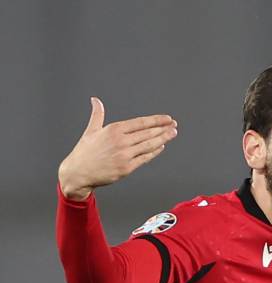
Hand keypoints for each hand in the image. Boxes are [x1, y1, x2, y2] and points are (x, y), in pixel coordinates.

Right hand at [58, 97, 177, 199]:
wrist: (78, 173)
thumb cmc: (84, 152)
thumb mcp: (91, 130)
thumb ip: (97, 114)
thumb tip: (95, 100)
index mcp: (113, 130)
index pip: (140, 123)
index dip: (156, 120)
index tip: (167, 118)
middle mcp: (121, 142)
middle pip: (148, 133)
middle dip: (163, 128)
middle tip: (174, 125)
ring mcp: (124, 155)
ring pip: (149, 145)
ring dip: (163, 139)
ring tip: (172, 133)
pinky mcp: (126, 168)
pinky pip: (145, 158)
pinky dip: (154, 152)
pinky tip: (161, 147)